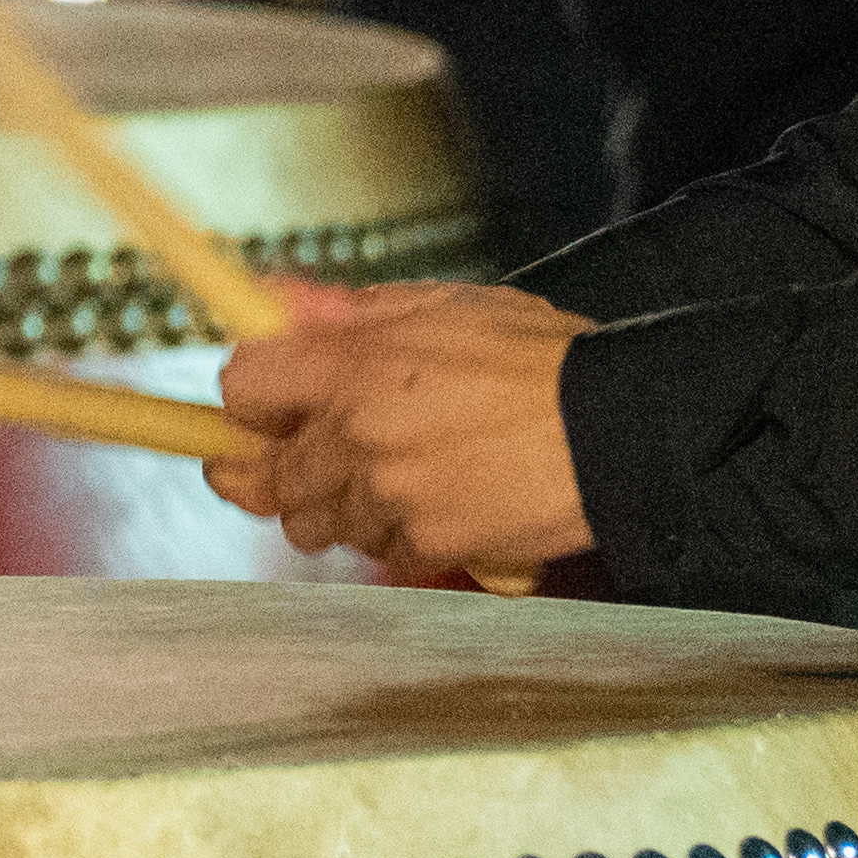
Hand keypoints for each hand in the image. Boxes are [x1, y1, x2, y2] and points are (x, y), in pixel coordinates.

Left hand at [209, 279, 597, 577]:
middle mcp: (357, 434)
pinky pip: (383, 553)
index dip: (249, 400)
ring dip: (342, 506)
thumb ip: (352, 312)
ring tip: (393, 477)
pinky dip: (399, 535)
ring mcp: (390, 496)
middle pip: (267, 477)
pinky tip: (436, 503)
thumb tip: (280, 304)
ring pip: (320, 523)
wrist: (615, 427)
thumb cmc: (539, 358)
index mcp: (352, 364)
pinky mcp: (428, 543)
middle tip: (311, 460)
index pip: (242, 388)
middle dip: (284, 470)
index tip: (261, 410)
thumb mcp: (443, 305)